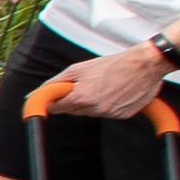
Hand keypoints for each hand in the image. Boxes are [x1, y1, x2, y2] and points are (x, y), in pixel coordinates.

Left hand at [50, 39, 170, 120]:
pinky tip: (115, 91)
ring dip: (91, 101)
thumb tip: (34, 94)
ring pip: (91, 112)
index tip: (55, 97)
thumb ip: (55, 83)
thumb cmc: (112, 64)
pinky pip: (108, 112)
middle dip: (74, 99)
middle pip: (74, 111)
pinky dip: (108, 104)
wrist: (145, 65)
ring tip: (104, 85)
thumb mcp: (79, 69)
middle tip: (85, 84)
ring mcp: (111, 114)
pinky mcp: (123, 115)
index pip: (58, 108)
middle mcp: (96, 109)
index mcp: (82, 98)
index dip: (55, 101)